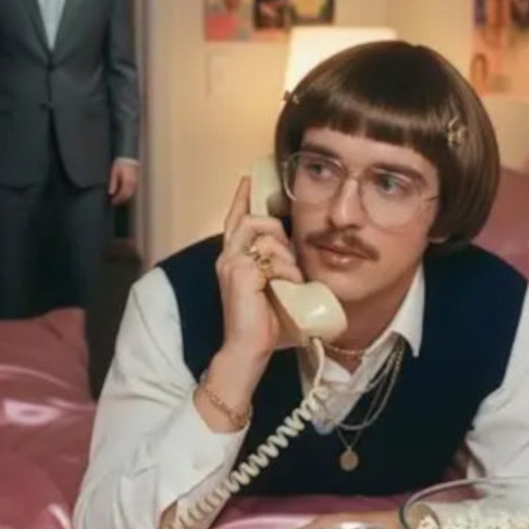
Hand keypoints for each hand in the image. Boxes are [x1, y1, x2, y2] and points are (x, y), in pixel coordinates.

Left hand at [108, 160, 137, 204]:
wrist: (128, 159)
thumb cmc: (120, 165)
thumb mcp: (114, 172)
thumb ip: (113, 183)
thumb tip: (111, 193)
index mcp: (127, 182)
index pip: (122, 194)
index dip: (117, 199)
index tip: (112, 202)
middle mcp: (132, 184)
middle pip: (127, 196)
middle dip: (120, 200)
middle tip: (113, 203)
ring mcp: (135, 183)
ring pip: (130, 194)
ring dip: (124, 198)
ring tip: (117, 200)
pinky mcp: (136, 182)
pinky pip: (132, 191)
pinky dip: (127, 194)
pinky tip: (122, 194)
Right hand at [216, 177, 303, 364]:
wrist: (250, 350)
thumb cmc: (265, 324)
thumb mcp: (275, 287)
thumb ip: (280, 267)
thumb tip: (300, 255)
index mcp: (233, 259)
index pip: (235, 219)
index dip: (242, 198)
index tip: (248, 179)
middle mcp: (227, 257)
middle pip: (253, 220)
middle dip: (277, 230)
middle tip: (289, 256)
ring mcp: (231, 264)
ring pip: (265, 236)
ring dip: (287, 256)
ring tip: (291, 279)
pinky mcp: (239, 273)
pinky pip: (272, 259)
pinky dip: (288, 272)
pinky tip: (289, 288)